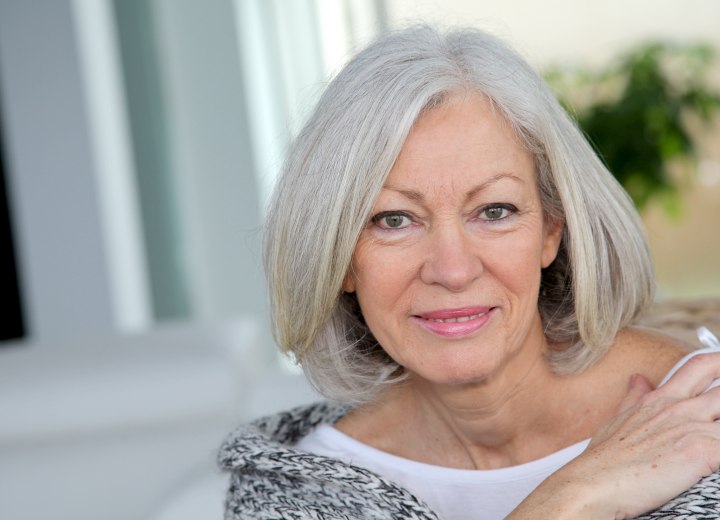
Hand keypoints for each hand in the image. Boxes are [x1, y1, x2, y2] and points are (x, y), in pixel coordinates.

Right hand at [509, 351, 719, 518]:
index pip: (700, 366)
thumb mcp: (617, 420)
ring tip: (715, 440)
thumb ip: (633, 399)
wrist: (593, 483)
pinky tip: (716, 461)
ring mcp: (690, 426)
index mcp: (659, 398)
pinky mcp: (701, 450)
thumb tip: (639, 379)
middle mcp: (678, 407)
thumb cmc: (603, 460)